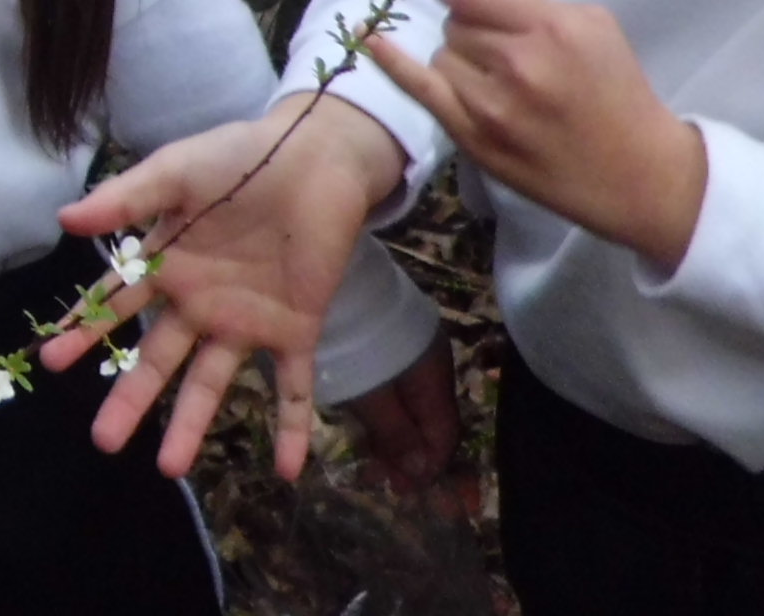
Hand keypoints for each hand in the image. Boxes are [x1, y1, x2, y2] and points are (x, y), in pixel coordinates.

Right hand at [46, 94, 408, 480]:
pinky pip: (292, 385)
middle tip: (104, 441)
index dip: (84, 332)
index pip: (116, 305)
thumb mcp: (175, 171)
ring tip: (169, 468)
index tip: (50, 361)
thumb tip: (64, 220)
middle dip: (129, 399)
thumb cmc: (240, 158)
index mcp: (168, 264)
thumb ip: (124, 199)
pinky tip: (288, 469)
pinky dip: (293, 427)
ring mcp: (245, 320)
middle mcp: (199, 302)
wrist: (316, 156)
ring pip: (212, 382)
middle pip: (157, 359)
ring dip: (193, 425)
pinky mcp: (294, 328)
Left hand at [345, 332, 460, 493]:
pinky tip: (361, 442)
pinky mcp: (369, 352)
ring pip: (400, 413)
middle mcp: (419, 367)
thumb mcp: (372, 386)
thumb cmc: (353, 332)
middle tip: (387, 486)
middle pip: (423, 424)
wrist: (318, 269)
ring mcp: (394, 360)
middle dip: (411, 460)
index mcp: (431, 372)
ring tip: (372, 473)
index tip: (415, 495)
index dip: (433, 466)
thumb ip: (395, 428)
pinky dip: (374, 423)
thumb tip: (421, 472)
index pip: (444, 431)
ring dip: (390, 445)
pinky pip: (379, 397)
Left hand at [366, 0, 704, 270]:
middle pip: (454, 24)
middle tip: (506, 54)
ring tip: (498, 81)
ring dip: (461, 62)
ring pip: (441, 57)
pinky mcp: (476, 142)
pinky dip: (392, 64)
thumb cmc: (618, 91)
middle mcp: (516, 63)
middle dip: (473, 31)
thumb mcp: (592, 26)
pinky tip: (367, 38)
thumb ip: (532, 3)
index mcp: (549, 27)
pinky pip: (421, 92)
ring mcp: (491, 107)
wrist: (637, 174)